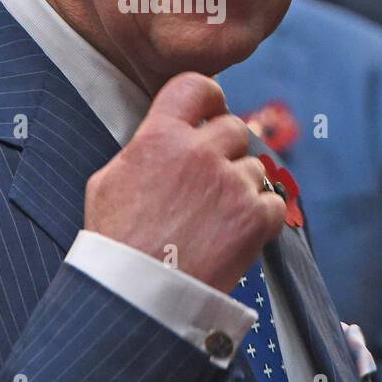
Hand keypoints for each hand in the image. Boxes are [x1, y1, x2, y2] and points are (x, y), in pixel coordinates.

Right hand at [84, 72, 286, 292]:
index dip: (208, 97)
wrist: (138, 296)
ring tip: (214, 217)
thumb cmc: (116, 242)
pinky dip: (261, 216)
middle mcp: (199, 152)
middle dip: (225, 149)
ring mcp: (230, 184)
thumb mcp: (107, 180)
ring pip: (253, 168)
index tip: (210, 111)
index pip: (197, 85)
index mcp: (160, 136)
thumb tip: (159, 137)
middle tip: (211, 179)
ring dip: (240, 186)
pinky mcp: (254, 218)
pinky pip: (274, 201)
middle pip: (233, 127)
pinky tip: (236, 231)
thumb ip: (142, 149)